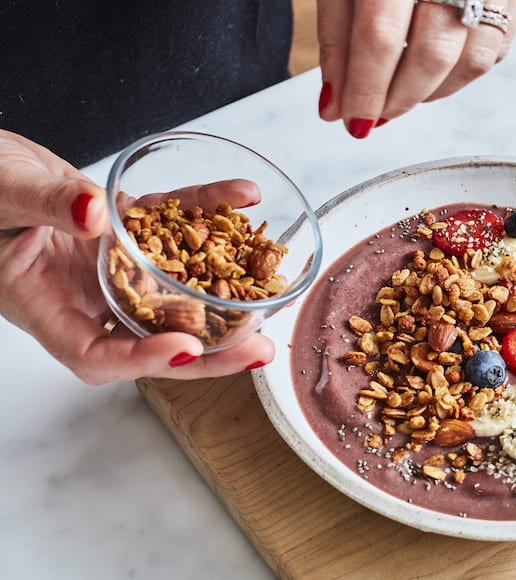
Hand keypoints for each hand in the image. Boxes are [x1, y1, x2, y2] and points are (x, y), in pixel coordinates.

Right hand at [0, 130, 274, 384]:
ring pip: (170, 290)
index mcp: (41, 303)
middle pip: (148, 336)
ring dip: (221, 294)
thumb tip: (92, 215)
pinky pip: (172, 224)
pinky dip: (206, 210)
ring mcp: (108, 264)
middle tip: (258, 351)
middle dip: (206, 350)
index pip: (93, 355)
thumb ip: (45, 204)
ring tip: (271, 296)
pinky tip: (243, 195)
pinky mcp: (126, 230)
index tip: (186, 349)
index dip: (142, 360)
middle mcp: (82, 293)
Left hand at [317, 0, 515, 137]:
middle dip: (395, 99)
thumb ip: (337, 34)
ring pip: (468, 61)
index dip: (364, 88)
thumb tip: (335, 104)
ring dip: (427, 94)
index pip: (381, 35)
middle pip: (430, 55)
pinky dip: (458, 78)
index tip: (350, 120)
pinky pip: (492, 52)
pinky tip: (430, 77)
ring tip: (397, 96)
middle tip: (370, 116)